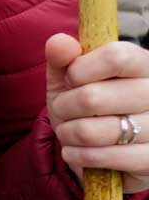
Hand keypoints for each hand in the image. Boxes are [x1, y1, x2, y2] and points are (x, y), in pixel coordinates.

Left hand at [44, 34, 148, 193]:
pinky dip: (77, 155)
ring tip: (70, 131)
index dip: (80, 69)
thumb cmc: (86, 106)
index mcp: (143, 64)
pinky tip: (76, 151)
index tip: (72, 78)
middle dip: (64, 107)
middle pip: (93, 97)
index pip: (116, 57)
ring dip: (68, 133)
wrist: (101, 149)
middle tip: (64, 110)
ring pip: (91, 131)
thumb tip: (59, 42)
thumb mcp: (70, 78)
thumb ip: (62, 57)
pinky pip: (102, 157)